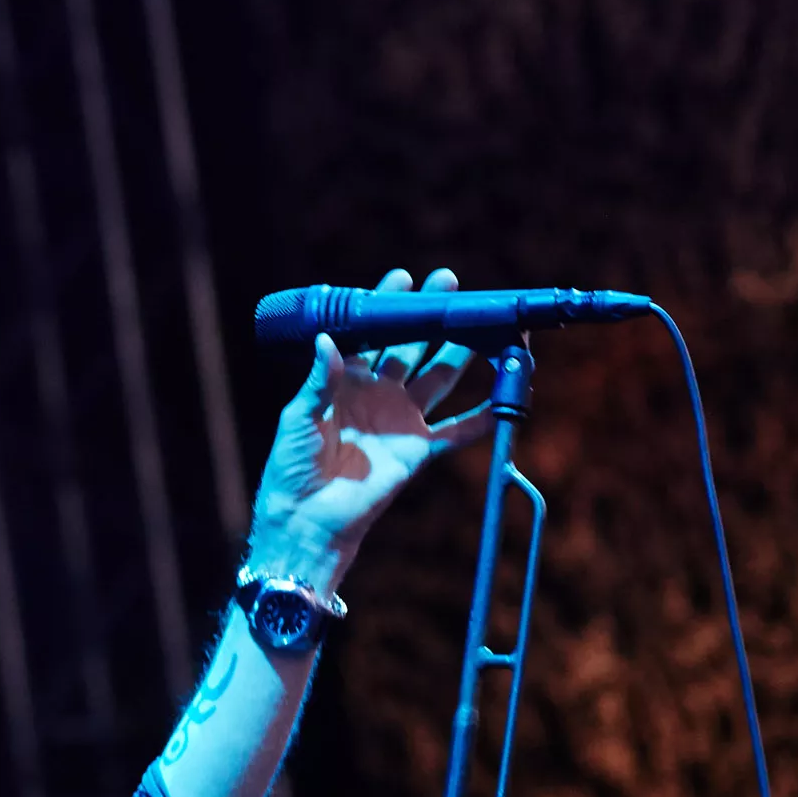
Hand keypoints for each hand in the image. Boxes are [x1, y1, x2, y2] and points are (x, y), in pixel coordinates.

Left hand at [247, 264, 494, 587]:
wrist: (306, 518)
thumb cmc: (293, 466)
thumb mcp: (300, 416)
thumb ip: (320, 380)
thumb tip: (328, 339)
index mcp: (345, 380)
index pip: (371, 334)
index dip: (388, 307)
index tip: (403, 278)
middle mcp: (378, 394)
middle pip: (412, 347)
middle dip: (431, 317)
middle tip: (450, 284)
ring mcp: (400, 421)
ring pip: (439, 379)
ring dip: (461, 354)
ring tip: (484, 327)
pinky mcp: (417, 451)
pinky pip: (455, 432)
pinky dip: (481, 418)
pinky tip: (505, 399)